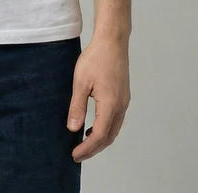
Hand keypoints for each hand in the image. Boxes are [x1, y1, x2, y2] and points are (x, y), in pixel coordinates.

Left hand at [67, 34, 130, 161]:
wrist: (112, 41)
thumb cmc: (95, 58)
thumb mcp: (80, 82)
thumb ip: (77, 107)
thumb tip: (73, 129)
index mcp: (110, 104)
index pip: (99, 136)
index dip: (87, 149)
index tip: (74, 155)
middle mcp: (121, 106)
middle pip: (109, 136)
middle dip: (94, 149)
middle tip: (78, 154)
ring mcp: (124, 101)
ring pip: (114, 129)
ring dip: (101, 139)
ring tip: (84, 143)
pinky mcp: (123, 95)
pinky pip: (116, 119)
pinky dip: (106, 128)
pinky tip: (94, 126)